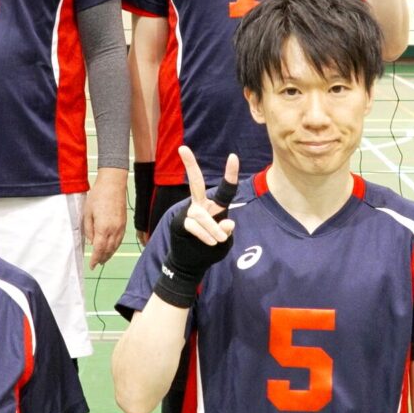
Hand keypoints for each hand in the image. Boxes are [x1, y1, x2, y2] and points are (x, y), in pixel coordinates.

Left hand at [84, 168, 127, 268]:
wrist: (113, 184)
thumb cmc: (98, 196)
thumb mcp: (87, 213)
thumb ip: (88, 229)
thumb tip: (91, 241)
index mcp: (103, 228)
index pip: (99, 249)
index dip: (95, 259)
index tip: (91, 265)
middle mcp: (114, 230)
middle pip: (108, 250)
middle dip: (102, 258)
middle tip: (96, 263)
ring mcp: (121, 227)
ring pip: (115, 246)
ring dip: (109, 254)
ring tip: (103, 259)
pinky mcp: (124, 223)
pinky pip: (120, 240)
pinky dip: (115, 246)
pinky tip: (111, 247)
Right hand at [151, 149, 239, 308]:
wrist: (190, 264)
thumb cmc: (209, 250)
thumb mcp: (225, 243)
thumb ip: (227, 232)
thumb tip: (229, 222)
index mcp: (216, 207)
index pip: (225, 190)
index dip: (230, 174)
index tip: (233, 156)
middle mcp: (201, 205)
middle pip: (196, 183)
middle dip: (190, 165)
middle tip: (182, 148)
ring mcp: (189, 213)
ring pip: (203, 216)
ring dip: (213, 229)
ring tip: (218, 241)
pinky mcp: (180, 223)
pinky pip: (195, 225)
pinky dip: (205, 235)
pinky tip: (211, 242)